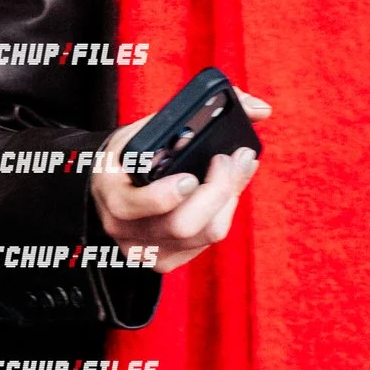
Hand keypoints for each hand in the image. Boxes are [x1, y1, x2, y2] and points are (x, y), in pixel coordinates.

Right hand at [90, 91, 273, 273]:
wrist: (112, 186)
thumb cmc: (132, 154)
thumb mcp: (148, 127)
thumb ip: (198, 110)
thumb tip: (259, 109)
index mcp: (109, 191)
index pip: (130, 205)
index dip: (165, 196)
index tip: (191, 177)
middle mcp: (121, 226)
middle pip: (182, 224)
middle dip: (218, 190)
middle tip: (233, 159)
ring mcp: (143, 249)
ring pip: (204, 235)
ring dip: (229, 199)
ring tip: (237, 169)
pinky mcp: (164, 260)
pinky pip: (207, 243)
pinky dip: (223, 214)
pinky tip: (224, 194)